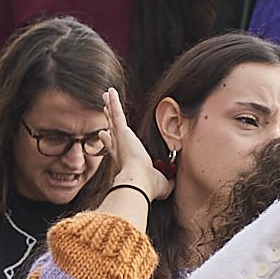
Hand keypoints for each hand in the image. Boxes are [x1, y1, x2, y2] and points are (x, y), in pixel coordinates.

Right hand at [96, 87, 166, 201]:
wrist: (138, 182)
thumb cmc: (148, 187)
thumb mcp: (162, 183)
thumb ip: (168, 180)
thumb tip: (175, 180)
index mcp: (125, 160)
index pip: (114, 148)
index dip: (109, 141)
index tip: (104, 135)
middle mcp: (119, 148)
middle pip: (112, 130)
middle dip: (108, 120)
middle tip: (104, 111)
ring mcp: (120, 138)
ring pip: (113, 118)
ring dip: (110, 106)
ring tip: (105, 97)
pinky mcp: (122, 132)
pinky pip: (117, 113)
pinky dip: (113, 102)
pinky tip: (110, 92)